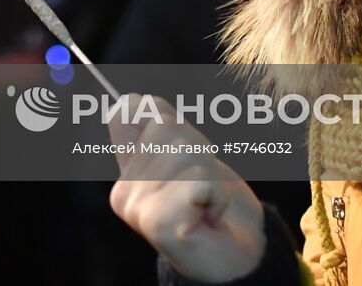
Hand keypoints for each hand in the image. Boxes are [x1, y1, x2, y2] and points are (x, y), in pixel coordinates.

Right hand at [110, 96, 266, 282]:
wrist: (237, 261)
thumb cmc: (214, 205)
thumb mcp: (186, 158)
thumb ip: (160, 130)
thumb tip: (134, 100)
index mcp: (126, 176)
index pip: (125, 110)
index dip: (158, 114)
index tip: (178, 143)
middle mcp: (124, 191)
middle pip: (165, 127)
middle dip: (197, 150)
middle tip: (201, 188)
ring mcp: (139, 207)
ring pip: (186, 151)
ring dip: (211, 174)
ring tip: (206, 203)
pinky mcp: (159, 220)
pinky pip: (201, 179)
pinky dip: (218, 194)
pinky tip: (210, 217)